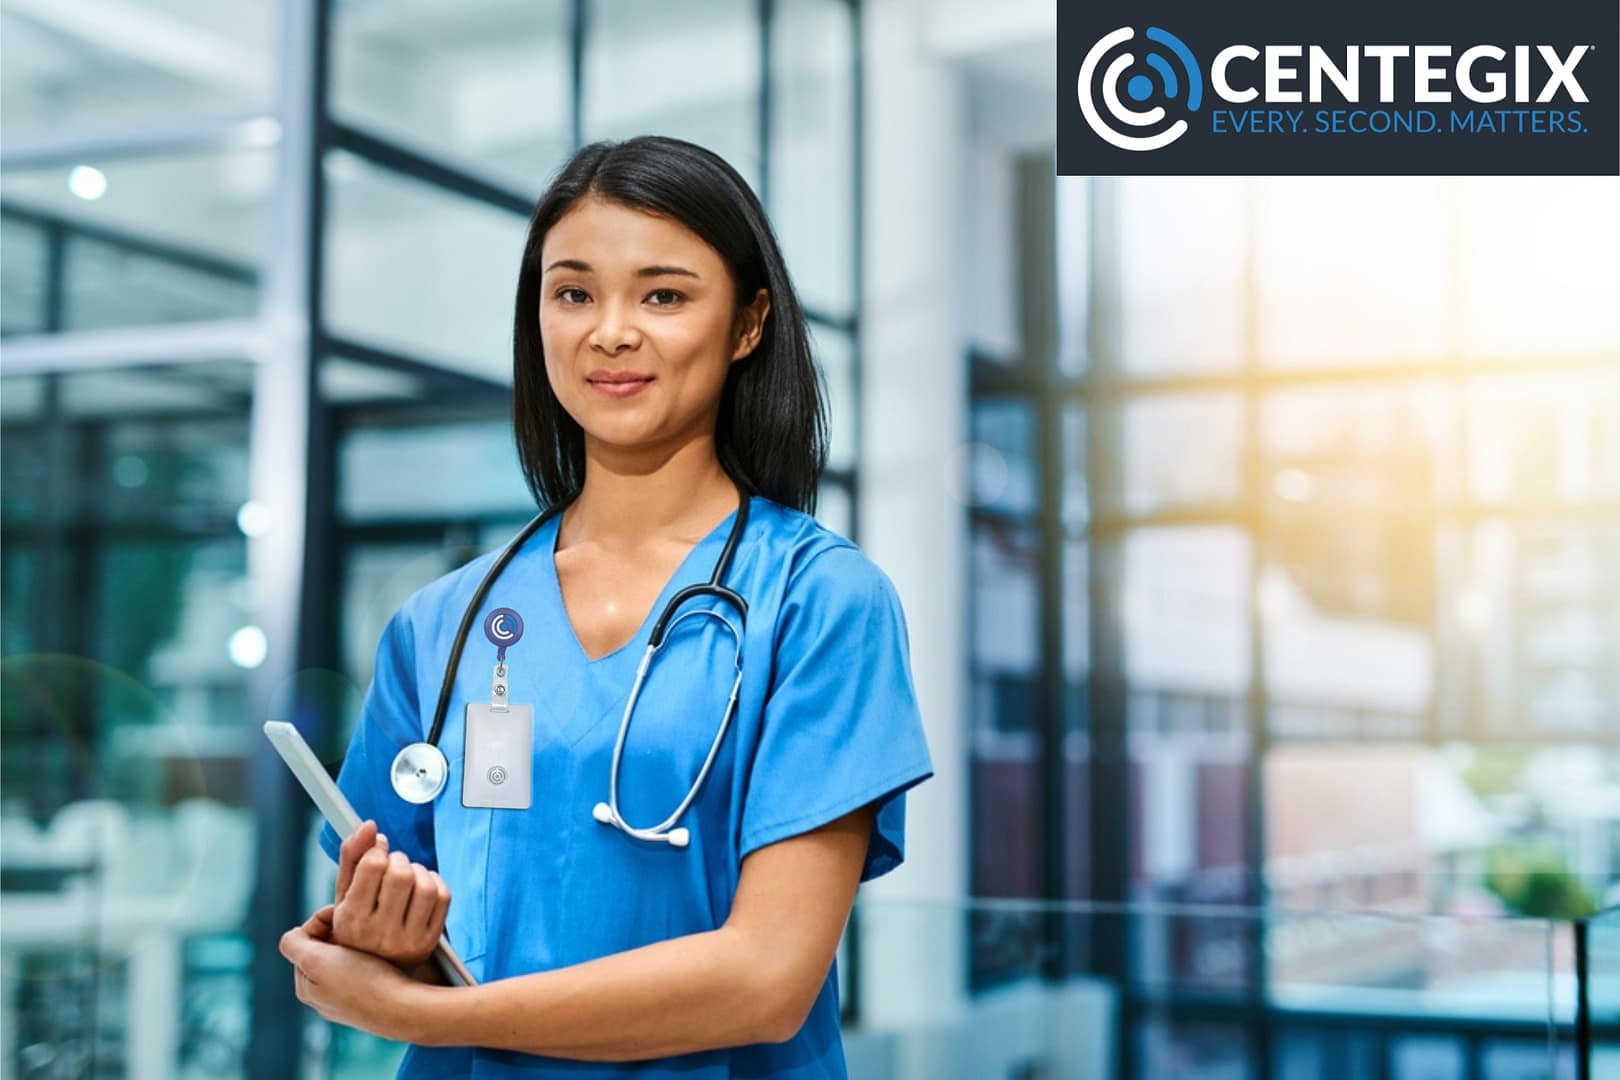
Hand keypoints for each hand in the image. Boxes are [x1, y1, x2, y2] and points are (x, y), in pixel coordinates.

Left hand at [280, 904, 415, 1038]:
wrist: (404, 1007)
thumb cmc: (362, 981)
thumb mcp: (316, 960)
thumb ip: (295, 945)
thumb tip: (292, 934)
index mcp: (306, 987)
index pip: (303, 940)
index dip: (320, 922)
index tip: (341, 914)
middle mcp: (324, 996)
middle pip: (323, 948)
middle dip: (337, 933)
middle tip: (358, 924)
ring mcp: (348, 998)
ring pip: (344, 957)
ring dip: (354, 942)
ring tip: (370, 937)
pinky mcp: (371, 998)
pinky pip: (363, 967)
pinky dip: (369, 955)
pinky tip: (382, 952)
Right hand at [332, 819, 450, 967]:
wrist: (375, 973)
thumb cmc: (357, 926)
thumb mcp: (344, 895)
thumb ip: (352, 857)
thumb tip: (369, 825)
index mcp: (351, 920)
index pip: (374, 865)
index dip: (378, 850)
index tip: (377, 853)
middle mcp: (379, 933)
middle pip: (402, 873)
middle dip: (398, 860)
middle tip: (391, 866)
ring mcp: (408, 940)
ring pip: (425, 883)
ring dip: (417, 871)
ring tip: (405, 878)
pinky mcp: (430, 941)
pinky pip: (443, 896)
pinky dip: (433, 882)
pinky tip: (420, 888)